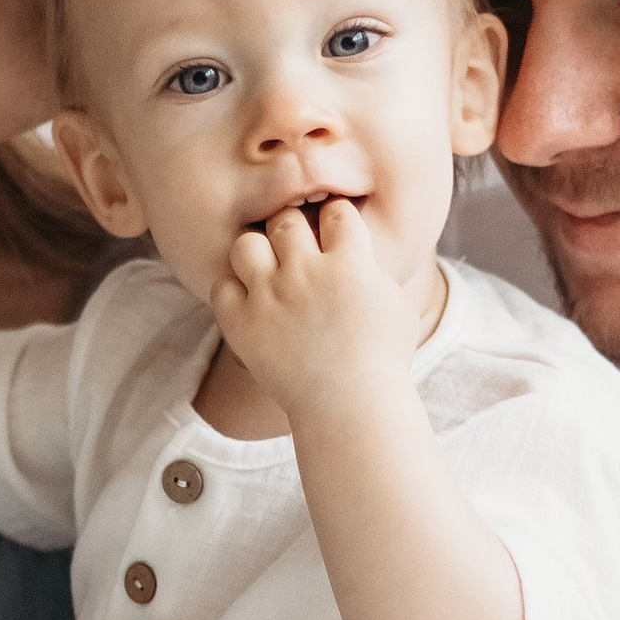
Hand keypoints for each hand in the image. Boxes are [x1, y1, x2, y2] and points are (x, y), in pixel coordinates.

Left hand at [210, 199, 420, 420]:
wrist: (351, 407)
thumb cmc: (383, 361)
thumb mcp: (397, 305)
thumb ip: (373, 270)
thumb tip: (358, 251)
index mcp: (350, 261)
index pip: (335, 211)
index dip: (335, 220)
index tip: (334, 238)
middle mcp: (306, 271)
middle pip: (285, 220)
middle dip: (292, 231)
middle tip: (297, 255)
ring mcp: (270, 296)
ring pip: (246, 244)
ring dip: (257, 255)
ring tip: (268, 275)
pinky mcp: (243, 324)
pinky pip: (221, 286)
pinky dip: (233, 292)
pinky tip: (251, 305)